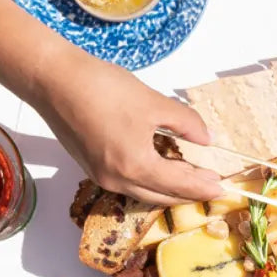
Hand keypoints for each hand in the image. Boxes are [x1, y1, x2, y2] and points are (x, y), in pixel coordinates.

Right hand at [32, 51, 221, 204]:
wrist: (53, 79)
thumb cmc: (103, 88)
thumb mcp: (154, 103)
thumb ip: (186, 123)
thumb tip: (207, 139)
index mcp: (136, 166)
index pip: (180, 186)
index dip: (204, 187)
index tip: (223, 188)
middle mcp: (118, 180)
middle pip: (163, 196)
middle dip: (190, 192)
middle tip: (211, 185)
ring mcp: (101, 177)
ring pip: (145, 194)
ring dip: (170, 189)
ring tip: (190, 178)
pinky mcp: (92, 168)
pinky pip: (129, 184)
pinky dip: (150, 182)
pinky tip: (161, 169)